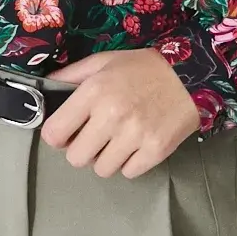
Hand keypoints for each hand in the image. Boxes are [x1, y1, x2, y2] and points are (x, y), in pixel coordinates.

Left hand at [41, 47, 200, 178]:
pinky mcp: (155, 151)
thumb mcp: (104, 61)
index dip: (58, 135)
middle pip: (76, 158)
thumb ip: (71, 74)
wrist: (190, 75)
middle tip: (95, 136)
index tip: (67, 131)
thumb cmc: (142, 68)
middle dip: (82, 148)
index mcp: (93, 92)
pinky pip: (128, 173)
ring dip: (106, 158)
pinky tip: (136, 145)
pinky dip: (129, 163)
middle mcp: (111, 116)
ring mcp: (134, 136)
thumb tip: (46, 86)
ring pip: (101, 169)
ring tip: (118, 139)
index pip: (55, 133)